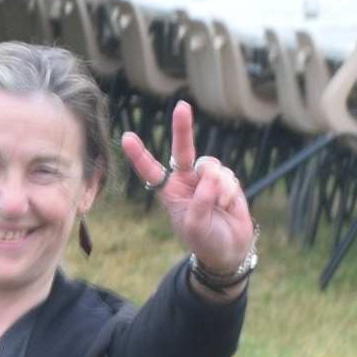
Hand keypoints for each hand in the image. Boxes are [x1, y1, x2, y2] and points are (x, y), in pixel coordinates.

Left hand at [119, 98, 255, 283]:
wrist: (230, 249)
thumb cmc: (205, 240)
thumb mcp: (195, 226)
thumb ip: (200, 202)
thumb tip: (211, 176)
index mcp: (170, 192)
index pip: (152, 171)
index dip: (140, 155)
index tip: (127, 137)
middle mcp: (187, 180)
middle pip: (183, 149)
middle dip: (182, 128)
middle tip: (182, 107)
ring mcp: (207, 179)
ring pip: (211, 166)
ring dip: (216, 186)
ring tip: (218, 207)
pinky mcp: (226, 180)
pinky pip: (227, 176)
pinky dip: (228, 191)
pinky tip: (227, 205)